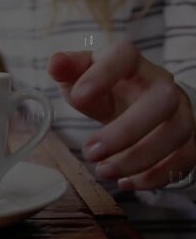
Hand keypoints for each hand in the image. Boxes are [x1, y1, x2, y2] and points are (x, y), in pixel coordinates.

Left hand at [48, 41, 195, 189]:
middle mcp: (161, 84)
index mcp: (130, 63)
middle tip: (91, 152)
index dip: (103, 75)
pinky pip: (184, 159)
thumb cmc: (106, 88)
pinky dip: (155, 176)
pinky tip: (126, 182)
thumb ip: (68, 70)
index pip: (124, 56)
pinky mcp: (187, 138)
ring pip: (175, 134)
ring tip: (103, 171)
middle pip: (161, 102)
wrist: (138, 101)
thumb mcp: (82, 77)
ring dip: (137, 159)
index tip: (77, 98)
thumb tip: (55, 63)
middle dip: (125, 132)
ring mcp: (180, 111)